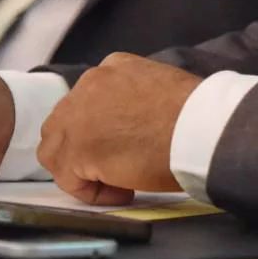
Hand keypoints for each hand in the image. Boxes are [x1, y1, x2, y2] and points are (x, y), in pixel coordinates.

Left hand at [37, 53, 201, 204]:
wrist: (201, 128)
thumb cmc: (195, 115)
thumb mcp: (160, 89)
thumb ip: (134, 100)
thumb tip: (131, 125)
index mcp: (113, 66)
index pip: (88, 101)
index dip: (101, 131)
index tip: (126, 146)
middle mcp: (90, 83)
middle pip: (64, 123)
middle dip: (82, 149)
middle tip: (114, 168)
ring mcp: (78, 114)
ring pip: (56, 148)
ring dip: (81, 169)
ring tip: (117, 181)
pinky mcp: (77, 147)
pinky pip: (68, 177)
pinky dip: (89, 191)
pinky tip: (124, 191)